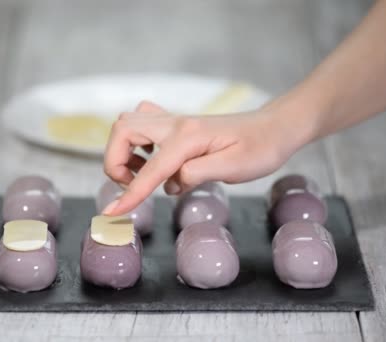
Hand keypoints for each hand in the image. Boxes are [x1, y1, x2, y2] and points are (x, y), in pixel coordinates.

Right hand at [102, 100, 309, 215]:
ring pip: (128, 124)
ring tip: (145, 174)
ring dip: (125, 151)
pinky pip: (143, 125)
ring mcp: (175, 121)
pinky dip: (137, 144)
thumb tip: (172, 182)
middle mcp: (176, 124)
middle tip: (133, 183)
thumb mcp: (235, 167)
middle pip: (123, 130)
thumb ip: (199, 173)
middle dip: (116, 160)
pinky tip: (155, 160)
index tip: (112, 213)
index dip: (130, 194)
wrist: (274, 128)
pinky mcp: (177, 125)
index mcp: (188, 137)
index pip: (150, 168)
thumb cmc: (260, 148)